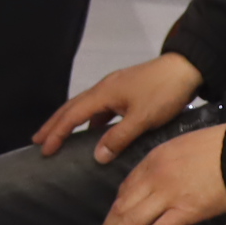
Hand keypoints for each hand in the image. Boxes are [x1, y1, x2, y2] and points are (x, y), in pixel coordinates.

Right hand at [34, 52, 203, 158]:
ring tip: (59, 136)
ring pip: (85, 107)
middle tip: (38, 140)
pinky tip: (94, 132)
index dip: (57, 133)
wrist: (187, 68)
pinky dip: (90, 120)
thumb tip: (97, 157)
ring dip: (70, 121)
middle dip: (54, 125)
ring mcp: (115, 88)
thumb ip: (118, 137)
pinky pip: (99, 107)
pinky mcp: (125, 90)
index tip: (44, 150)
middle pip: (72, 108)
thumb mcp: (142, 118)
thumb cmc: (164, 92)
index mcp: (103, 93)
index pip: (72, 116)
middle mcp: (104, 88)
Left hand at [91, 123, 225, 224]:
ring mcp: (168, 195)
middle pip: (122, 207)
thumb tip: (157, 184)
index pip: (126, 188)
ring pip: (132, 221)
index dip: (114, 210)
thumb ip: (164, 165)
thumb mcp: (180, 147)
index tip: (108, 224)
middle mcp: (154, 177)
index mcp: (152, 159)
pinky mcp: (186, 211)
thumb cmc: (216, 147)